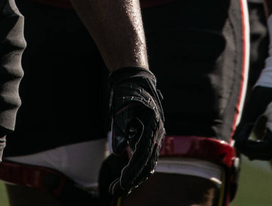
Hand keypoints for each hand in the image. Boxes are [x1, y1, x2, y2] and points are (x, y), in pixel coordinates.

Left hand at [98, 66, 164, 199]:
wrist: (136, 81)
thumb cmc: (127, 94)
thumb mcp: (121, 109)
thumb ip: (120, 130)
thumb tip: (120, 152)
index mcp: (152, 126)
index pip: (143, 155)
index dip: (132, 171)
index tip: (122, 184)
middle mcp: (157, 134)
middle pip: (147, 164)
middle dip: (132, 180)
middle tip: (114, 191)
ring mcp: (156, 137)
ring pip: (148, 164)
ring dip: (134, 177)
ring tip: (117, 188)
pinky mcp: (151, 139)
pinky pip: (147, 158)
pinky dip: (138, 169)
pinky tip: (128, 179)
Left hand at [235, 11, 271, 160]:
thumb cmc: (271, 86)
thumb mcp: (256, 104)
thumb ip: (247, 122)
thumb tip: (236, 139)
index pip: (265, 151)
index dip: (249, 149)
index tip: (237, 143)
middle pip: (270, 152)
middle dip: (254, 152)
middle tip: (238, 146)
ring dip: (259, 149)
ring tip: (243, 144)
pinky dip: (265, 142)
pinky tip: (252, 138)